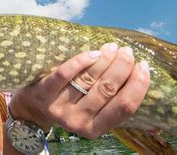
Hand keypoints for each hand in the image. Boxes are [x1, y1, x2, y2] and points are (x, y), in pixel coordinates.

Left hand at [9, 43, 149, 138]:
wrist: (31, 109)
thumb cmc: (69, 105)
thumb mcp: (90, 112)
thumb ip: (110, 102)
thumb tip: (140, 77)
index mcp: (95, 129)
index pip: (124, 108)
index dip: (138, 86)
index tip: (144, 66)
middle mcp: (78, 121)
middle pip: (107, 90)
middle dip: (122, 68)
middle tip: (128, 52)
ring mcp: (59, 107)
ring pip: (89, 80)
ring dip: (105, 60)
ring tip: (113, 47)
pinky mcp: (43, 92)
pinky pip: (65, 74)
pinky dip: (82, 61)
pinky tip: (94, 52)